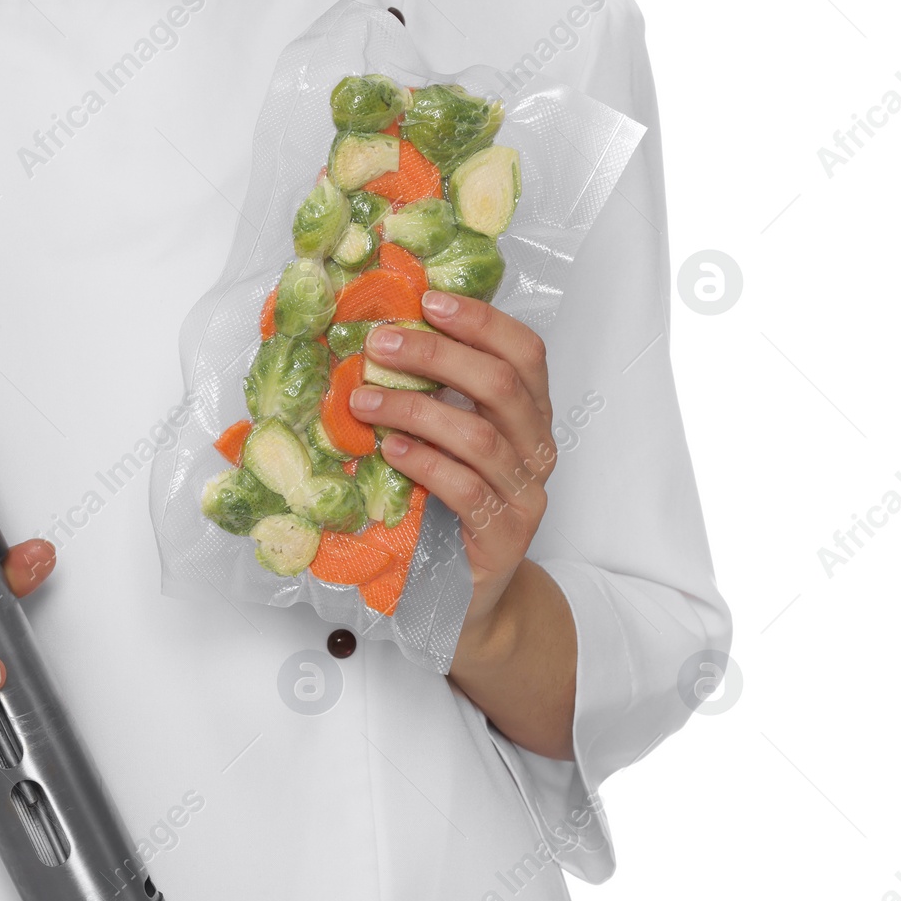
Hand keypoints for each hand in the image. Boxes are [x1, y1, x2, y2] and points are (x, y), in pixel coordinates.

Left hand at [348, 289, 555, 634]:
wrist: (463, 599)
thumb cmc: (445, 511)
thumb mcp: (443, 445)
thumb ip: (430, 397)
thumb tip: (377, 342)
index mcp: (528, 417)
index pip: (525, 353)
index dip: (481, 322)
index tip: (428, 300)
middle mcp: (536, 451)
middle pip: (502, 385)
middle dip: (438, 355)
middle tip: (380, 344)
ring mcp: (524, 497)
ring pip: (481, 436)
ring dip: (416, 409)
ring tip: (364, 400)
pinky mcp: (502, 540)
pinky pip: (467, 491)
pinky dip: (426, 464)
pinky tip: (391, 451)